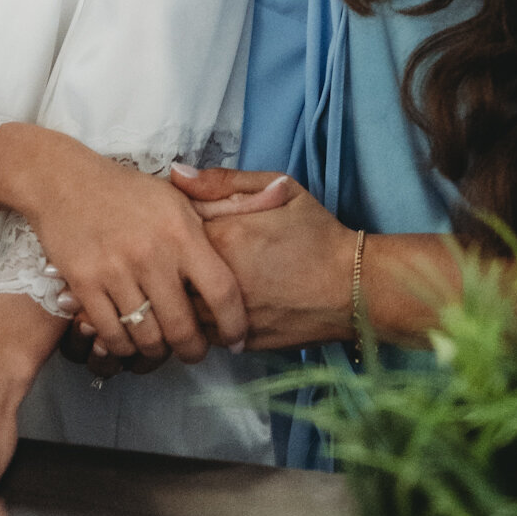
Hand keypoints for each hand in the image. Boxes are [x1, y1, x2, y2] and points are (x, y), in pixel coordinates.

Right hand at [0, 130, 249, 364]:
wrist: (63, 181)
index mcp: (182, 231)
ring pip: (146, 337)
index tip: (236, 340)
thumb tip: (277, 198)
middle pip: (183, 327)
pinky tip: (128, 340)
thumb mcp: (177, 194)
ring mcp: (116, 270)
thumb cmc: (127, 191)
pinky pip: (111, 334)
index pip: (222, 290)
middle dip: (192, 350)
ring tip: (159, 347)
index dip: (234, 325)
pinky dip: (122, 346)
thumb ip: (219, 210)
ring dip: (156, 352)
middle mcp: (152, 254)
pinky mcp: (84, 283)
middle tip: (193, 352)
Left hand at [174, 166, 464, 351]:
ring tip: (180, 281)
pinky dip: (196, 321)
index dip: (165, 224)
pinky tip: (203, 306)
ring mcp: (227, 316)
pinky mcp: (238, 342)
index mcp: (223, 236)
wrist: (353, 288)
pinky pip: (199, 334)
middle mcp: (218, 280)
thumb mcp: (280, 189)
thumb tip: (175, 173)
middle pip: (165, 273)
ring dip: (175, 296)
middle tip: (164, 254)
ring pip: (178, 309)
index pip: (168, 228)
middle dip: (163, 264)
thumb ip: (224, 181)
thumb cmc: (317, 234)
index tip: (167, 220)